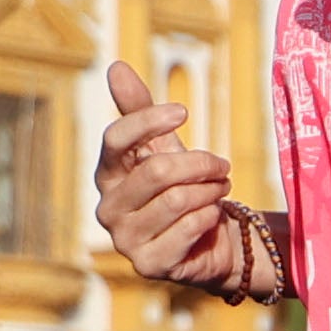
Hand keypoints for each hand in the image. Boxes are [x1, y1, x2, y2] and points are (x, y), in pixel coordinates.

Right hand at [94, 61, 266, 297]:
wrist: (211, 240)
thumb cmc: (183, 187)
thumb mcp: (164, 145)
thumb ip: (139, 109)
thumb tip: (115, 67)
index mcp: (107, 174)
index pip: (115, 139)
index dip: (148, 120)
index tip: (184, 111)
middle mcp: (108, 208)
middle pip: (156, 171)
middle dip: (200, 164)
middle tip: (222, 165)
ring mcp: (125, 239)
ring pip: (177, 200)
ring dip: (210, 190)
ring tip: (220, 189)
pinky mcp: (149, 264)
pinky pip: (188, 229)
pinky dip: (208, 217)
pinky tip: (211, 217)